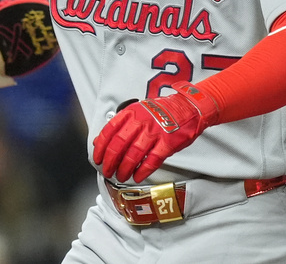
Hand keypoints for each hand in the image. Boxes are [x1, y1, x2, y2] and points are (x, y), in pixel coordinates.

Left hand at [93, 82, 219, 183]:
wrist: (188, 108)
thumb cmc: (161, 112)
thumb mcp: (138, 112)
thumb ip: (120, 125)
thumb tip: (100, 141)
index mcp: (131, 113)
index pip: (109, 131)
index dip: (101, 147)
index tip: (97, 158)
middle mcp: (141, 122)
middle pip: (119, 144)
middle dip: (110, 161)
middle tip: (107, 171)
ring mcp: (154, 132)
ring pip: (134, 154)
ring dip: (125, 168)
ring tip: (121, 176)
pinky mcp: (167, 143)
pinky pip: (152, 160)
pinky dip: (143, 171)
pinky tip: (137, 177)